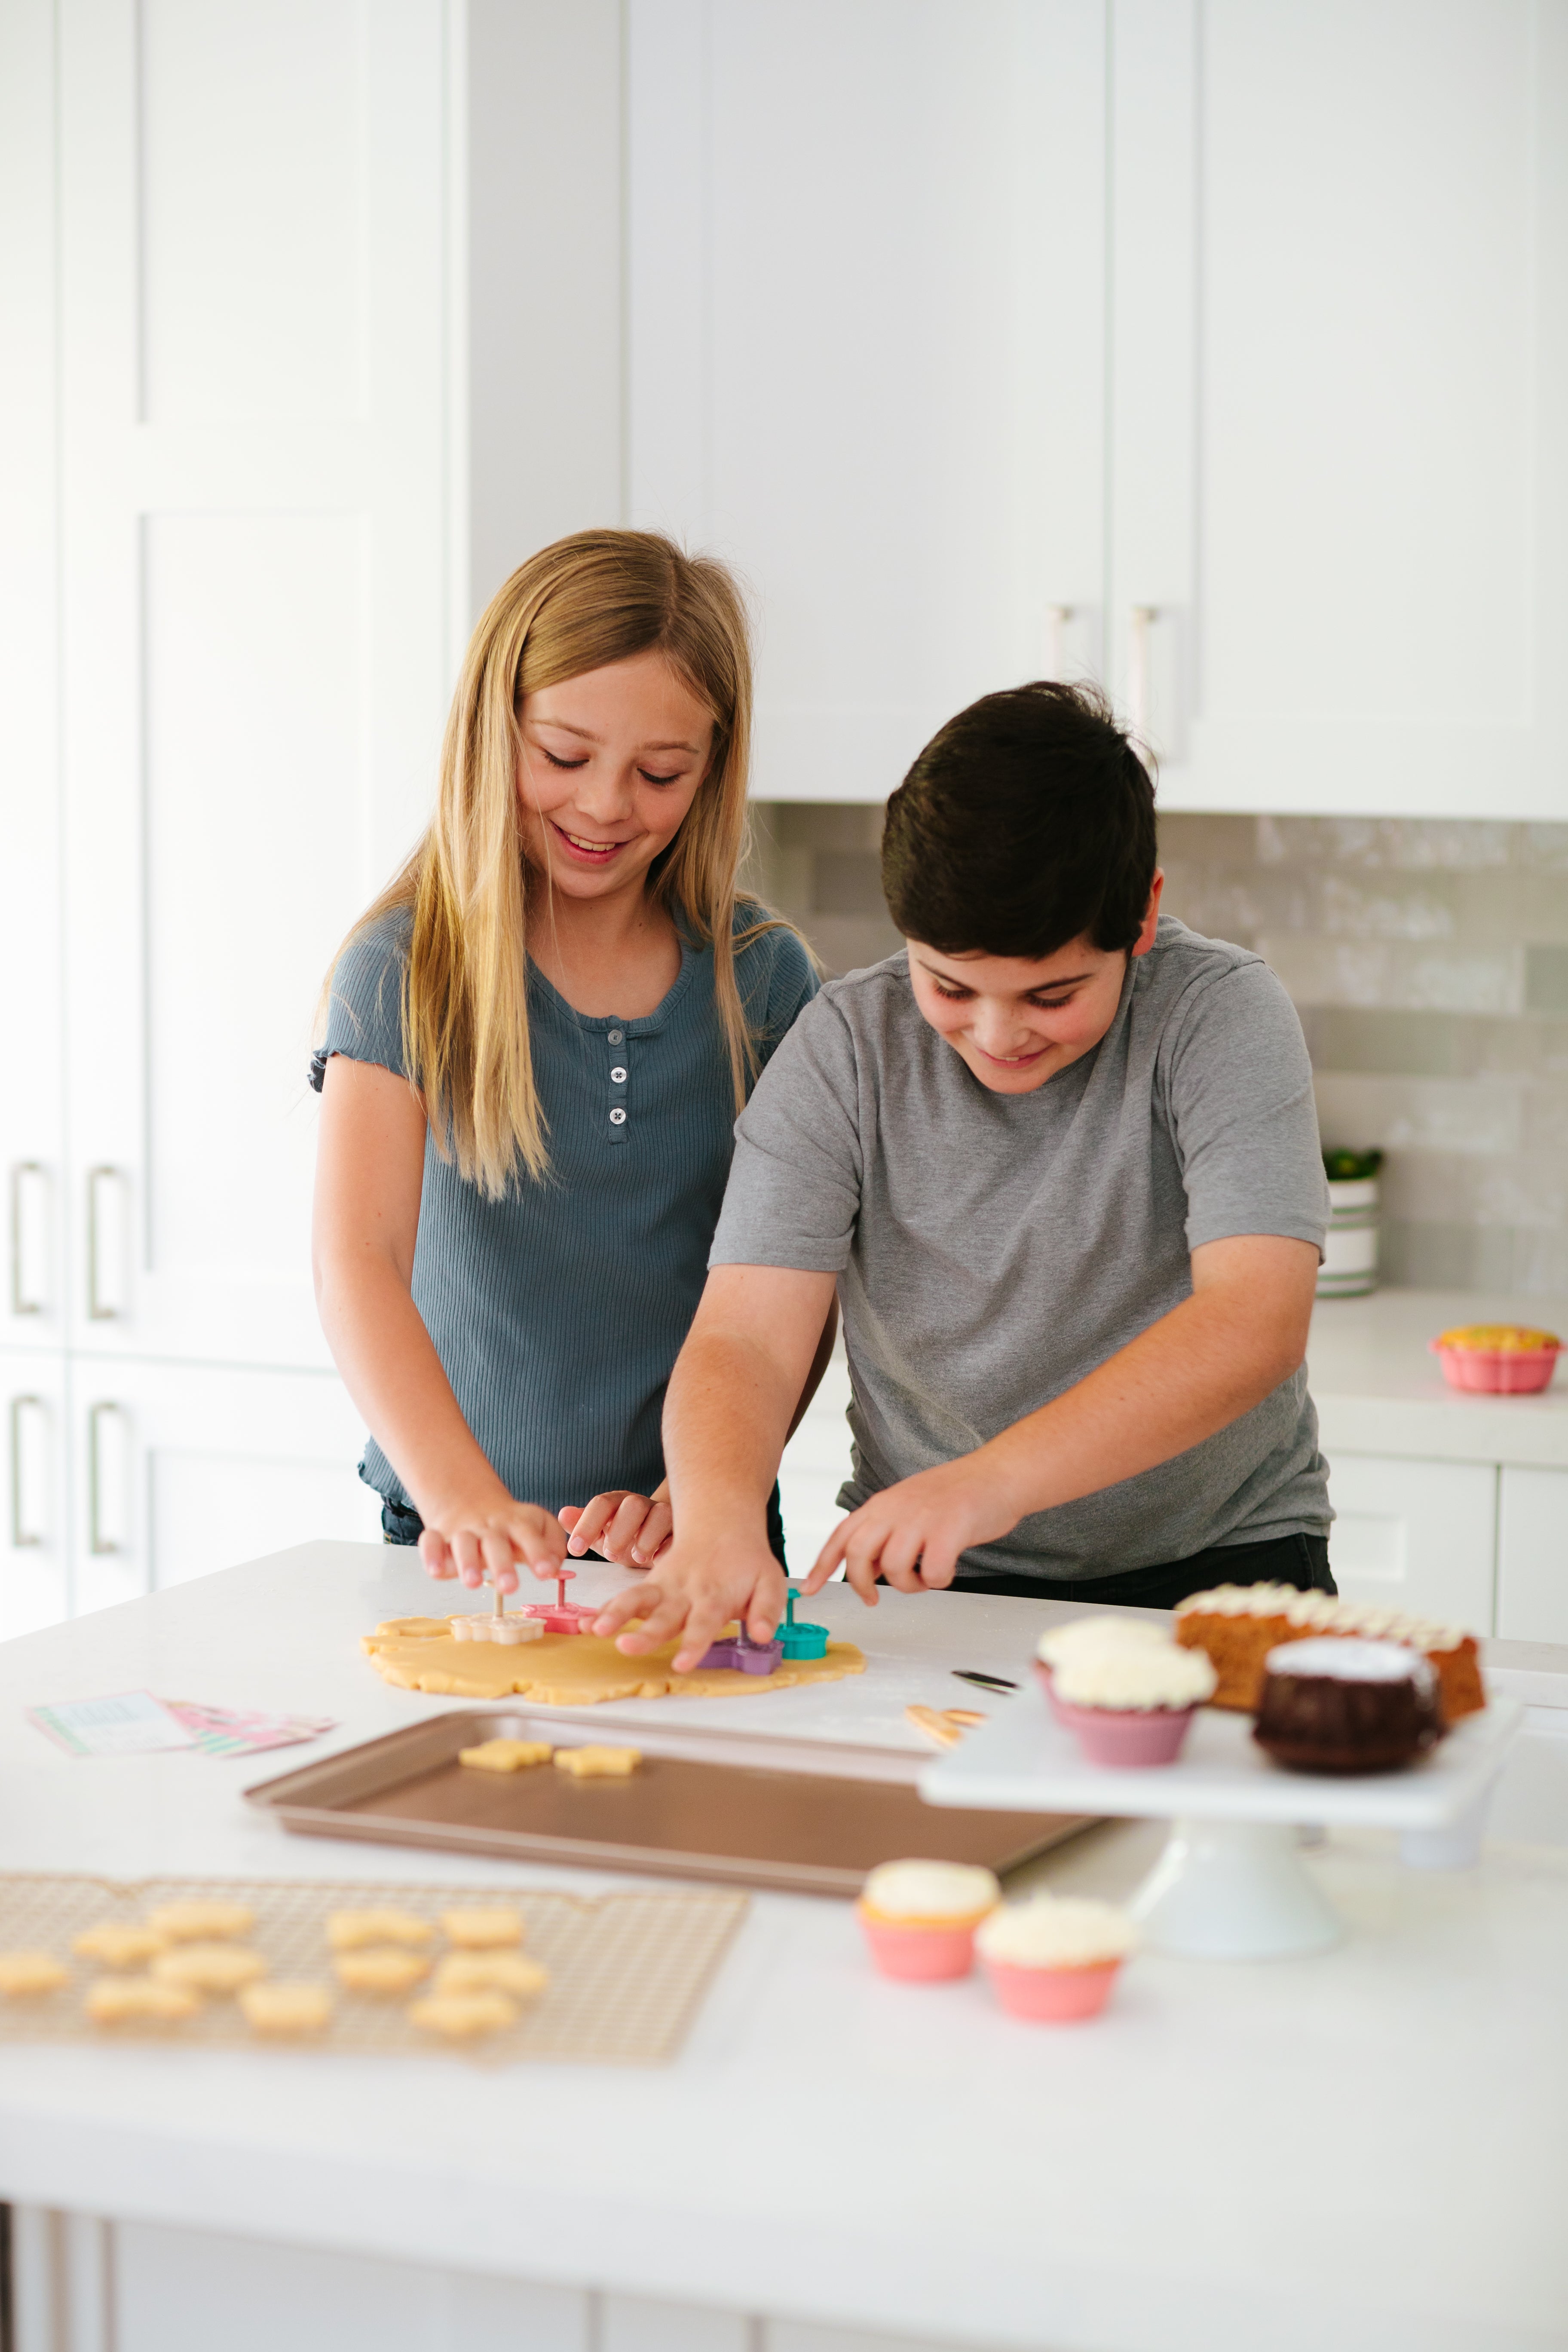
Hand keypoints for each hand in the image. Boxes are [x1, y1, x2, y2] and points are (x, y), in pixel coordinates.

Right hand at [417, 1497, 567, 1595]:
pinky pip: (430, 1542)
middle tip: (510, 1587)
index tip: (548, 1572)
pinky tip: (437, 1571)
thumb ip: (552, 1545)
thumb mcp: (537, 1524)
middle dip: (502, 1565)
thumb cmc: (509, 1524)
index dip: (539, 1553)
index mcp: (516, 1522)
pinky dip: (430, 1555)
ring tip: (474, 1583)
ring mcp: (462, 1530)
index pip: (529, 1535)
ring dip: (468, 1562)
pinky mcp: (438, 1535)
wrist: (469, 1499)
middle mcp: (489, 1527)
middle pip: (495, 1542)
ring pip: (463, 1542)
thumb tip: (556, 1567)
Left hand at [559, 1489, 673, 1566]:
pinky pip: (680, 1533)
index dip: (587, 1525)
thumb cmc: (622, 1537)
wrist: (652, 1542)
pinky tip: (657, 1561)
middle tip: (611, 1554)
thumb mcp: (599, 1534)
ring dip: (647, 1538)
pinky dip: (668, 1548)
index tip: (576, 1550)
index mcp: (617, 1503)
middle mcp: (641, 1504)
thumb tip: (562, 1514)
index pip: (602, 1503)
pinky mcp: (679, 1530)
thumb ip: (581, 1525)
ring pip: (661, 1514)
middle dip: (620, 1531)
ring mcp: (662, 1514)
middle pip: (633, 1505)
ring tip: (637, 1558)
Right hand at [592, 1530, 785, 1673]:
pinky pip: (625, 1597)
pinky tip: (585, 1624)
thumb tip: (763, 1634)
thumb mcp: (769, 1580)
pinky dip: (604, 1610)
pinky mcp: (651, 1585)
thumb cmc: (747, 1560)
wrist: (722, 1523)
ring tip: (595, 1630)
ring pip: (636, 1599)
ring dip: (616, 1615)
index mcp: (714, 1596)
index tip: (681, 1664)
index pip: (703, 1623)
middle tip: (626, 1648)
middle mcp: (685, 1593)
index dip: (692, 1644)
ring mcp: (664, 1587)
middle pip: (664, 1615)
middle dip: (645, 1634)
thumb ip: (767, 1608)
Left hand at [803, 1459, 1017, 1603]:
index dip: (821, 1564)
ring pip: (893, 1568)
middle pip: (858, 1554)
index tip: (808, 1589)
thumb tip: (865, 1568)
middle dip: (860, 1583)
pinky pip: (932, 1573)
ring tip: (922, 1579)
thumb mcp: (908, 1506)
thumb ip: (884, 1532)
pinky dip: (937, 1581)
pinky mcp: (950, 1531)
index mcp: (883, 1504)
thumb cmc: (956, 1494)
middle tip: (873, 1598)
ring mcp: (923, 1519)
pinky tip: (946, 1571)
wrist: (998, 1474)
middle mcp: (897, 1509)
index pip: (841, 1535)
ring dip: (906, 1585)